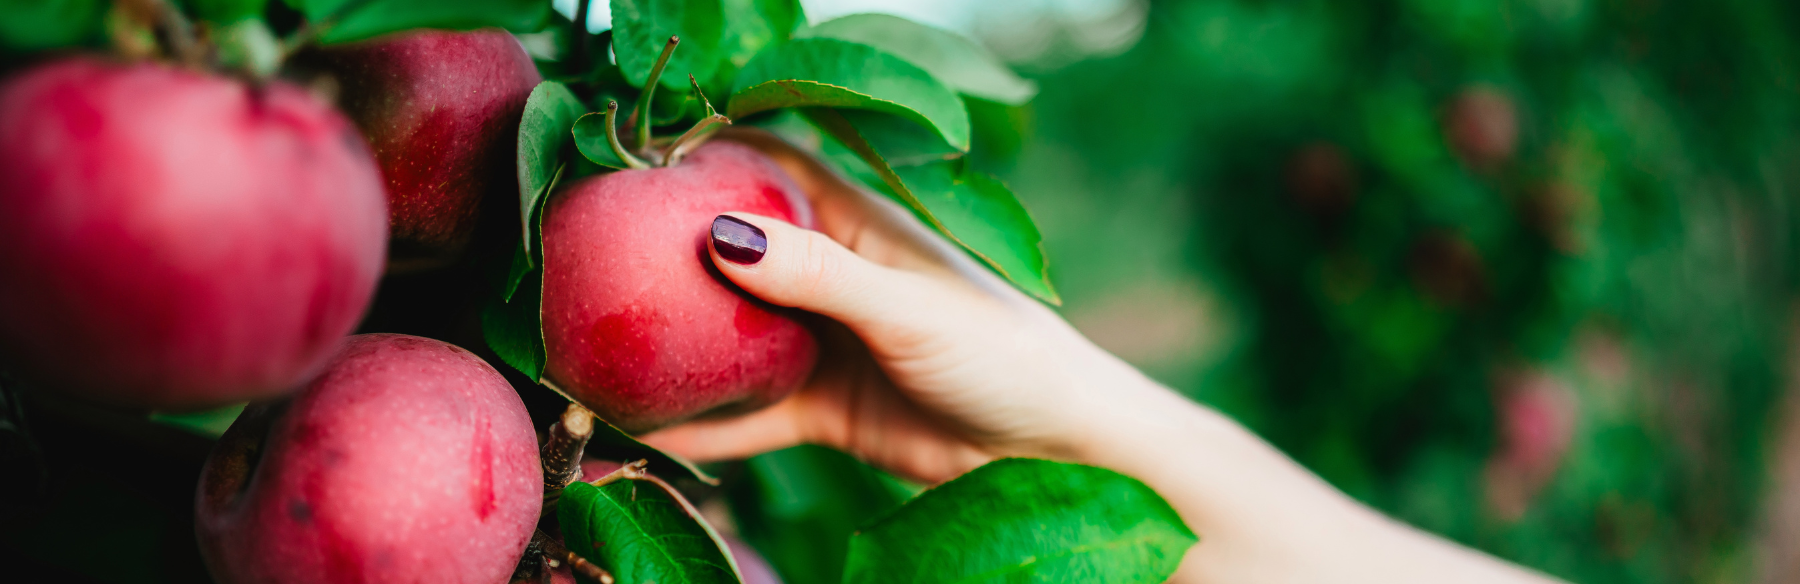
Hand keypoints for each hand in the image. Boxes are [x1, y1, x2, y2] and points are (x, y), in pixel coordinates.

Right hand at [641, 128, 1153, 482]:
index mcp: (857, 225)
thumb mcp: (905, 307)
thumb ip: (817, 275)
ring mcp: (823, 345)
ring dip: (675, 343)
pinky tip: (643, 432)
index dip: (705, 156)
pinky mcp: (824, 411)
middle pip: (732, 253)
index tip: (632, 162)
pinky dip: (700, 425)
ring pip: (731, 337)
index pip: (769, 166)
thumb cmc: (1001, 353)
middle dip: (667, 252)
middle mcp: (831, 277)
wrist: (1055, 449)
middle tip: (589, 255)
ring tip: (594, 346)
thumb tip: (717, 235)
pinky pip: (747, 416)